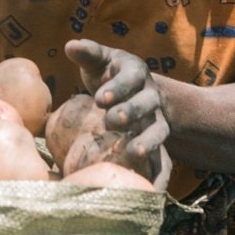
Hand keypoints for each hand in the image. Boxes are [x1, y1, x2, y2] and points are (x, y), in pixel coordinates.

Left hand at [66, 39, 169, 172]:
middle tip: (111, 122)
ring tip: (134, 153)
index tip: (100, 98)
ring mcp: (156, 119)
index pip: (131, 77)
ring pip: (158, 130)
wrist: (134, 92)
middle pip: (146, 104)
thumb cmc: (108, 74)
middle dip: (131, 112)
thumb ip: (88, 53)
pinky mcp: (157, 141)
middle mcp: (151, 96)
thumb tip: (70, 45)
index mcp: (136, 72)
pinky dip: (160, 173)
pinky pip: (164, 158)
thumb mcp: (100, 61)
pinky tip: (152, 188)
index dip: (118, 87)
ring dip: (148, 141)